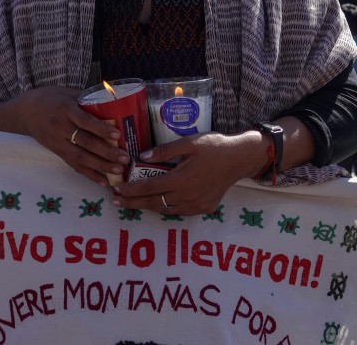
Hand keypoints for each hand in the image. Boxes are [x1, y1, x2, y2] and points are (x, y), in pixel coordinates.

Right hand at [0, 86, 128, 185]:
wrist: (24, 111)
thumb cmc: (50, 98)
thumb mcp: (67, 92)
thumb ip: (87, 98)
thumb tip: (114, 100)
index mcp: (65, 109)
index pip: (84, 121)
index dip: (100, 129)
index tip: (117, 135)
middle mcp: (61, 127)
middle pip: (85, 142)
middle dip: (106, 152)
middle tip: (125, 158)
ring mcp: (58, 142)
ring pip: (80, 157)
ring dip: (100, 166)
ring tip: (118, 172)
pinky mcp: (57, 152)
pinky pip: (74, 165)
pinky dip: (89, 174)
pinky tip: (102, 181)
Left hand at [112, 132, 263, 215]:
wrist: (240, 159)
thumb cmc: (214, 147)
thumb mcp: (188, 143)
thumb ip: (164, 151)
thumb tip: (142, 157)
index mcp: (180, 179)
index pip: (148, 187)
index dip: (130, 190)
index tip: (117, 190)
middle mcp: (186, 196)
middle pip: (153, 202)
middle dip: (133, 202)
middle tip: (116, 201)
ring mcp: (195, 205)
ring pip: (165, 210)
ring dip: (148, 206)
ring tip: (134, 202)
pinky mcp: (204, 208)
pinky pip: (179, 211)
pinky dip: (166, 208)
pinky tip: (160, 202)